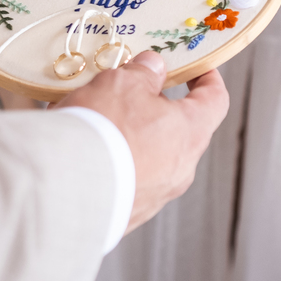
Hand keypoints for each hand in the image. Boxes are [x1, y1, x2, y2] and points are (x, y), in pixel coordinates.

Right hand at [56, 53, 228, 232]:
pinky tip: (85, 148)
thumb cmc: (103, 131)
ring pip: (151, 155)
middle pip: (179, 129)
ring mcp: (155, 195)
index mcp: (190, 133)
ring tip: (96, 119)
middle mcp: (180, 169)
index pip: (215, 101)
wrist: (65, 187)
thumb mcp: (123, 83)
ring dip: (130, 135)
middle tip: (128, 90)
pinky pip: (127, 178)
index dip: (208, 80)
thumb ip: (143, 73)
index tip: (196, 69)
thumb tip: (153, 68)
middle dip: (155, 107)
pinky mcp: (128, 213)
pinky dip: (112, 160)